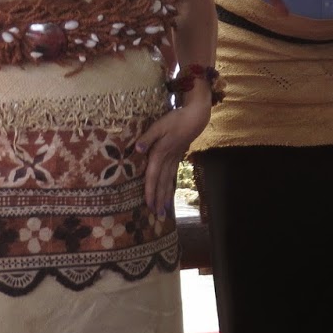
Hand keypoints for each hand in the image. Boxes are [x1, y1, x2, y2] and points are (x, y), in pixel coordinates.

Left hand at [135, 100, 209, 220]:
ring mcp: (175, 159)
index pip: (153, 175)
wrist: (195, 118)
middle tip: (157, 214)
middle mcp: (168, 160)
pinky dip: (171, 186)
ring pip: (169, 181)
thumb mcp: (159, 125)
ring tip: (165, 210)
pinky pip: (174, 175)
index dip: (150, 190)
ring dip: (166, 196)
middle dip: (159, 199)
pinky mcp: (178, 157)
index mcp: (161, 153)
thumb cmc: (176, 119)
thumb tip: (137, 149)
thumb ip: (148, 137)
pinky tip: (170, 193)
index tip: (148, 204)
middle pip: (162, 182)